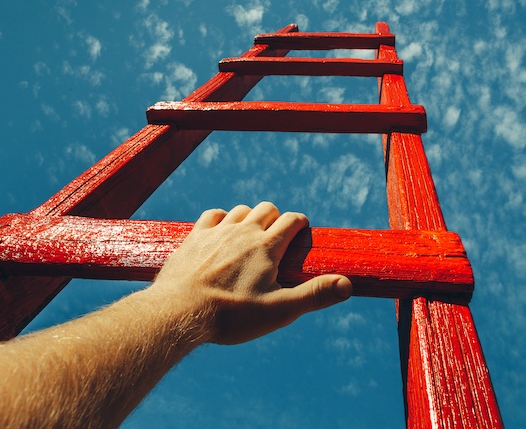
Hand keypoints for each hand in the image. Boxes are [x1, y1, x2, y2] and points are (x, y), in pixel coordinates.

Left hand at [151, 202, 352, 344]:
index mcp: (267, 247)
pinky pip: (213, 215)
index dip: (300, 224)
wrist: (178, 313)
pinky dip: (222, 218)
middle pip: (267, 209)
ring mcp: (217, 232)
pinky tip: (222, 232)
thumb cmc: (231, 315)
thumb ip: (314, 295)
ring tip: (251, 236)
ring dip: (250, 218)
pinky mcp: (194, 237)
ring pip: (240, 210)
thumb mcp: (279, 310)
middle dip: (276, 218)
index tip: (301, 234)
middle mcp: (243, 232)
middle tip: (277, 238)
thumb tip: (347, 285)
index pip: (291, 220)